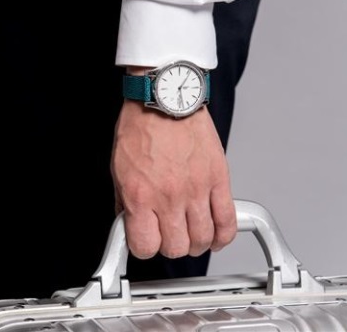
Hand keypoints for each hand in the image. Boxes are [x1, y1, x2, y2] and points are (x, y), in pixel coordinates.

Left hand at [111, 100, 235, 258]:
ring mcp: (196, 189)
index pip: (145, 246)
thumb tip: (129, 225)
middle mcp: (169, 196)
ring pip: (202, 239)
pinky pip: (228, 221)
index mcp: (140, 195)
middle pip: (176, 248)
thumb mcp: (118, 169)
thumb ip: (124, 202)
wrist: (165, 98)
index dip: (144, 247)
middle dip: (170, 247)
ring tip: (190, 234)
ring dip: (195, 243)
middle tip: (168, 235)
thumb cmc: (141, 127)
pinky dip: (223, 236)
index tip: (146, 240)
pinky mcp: (218, 179)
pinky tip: (215, 236)